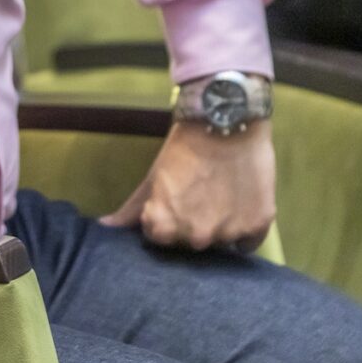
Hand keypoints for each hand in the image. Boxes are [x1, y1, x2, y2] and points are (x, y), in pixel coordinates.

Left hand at [100, 118, 275, 252]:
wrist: (227, 120)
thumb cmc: (185, 146)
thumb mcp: (154, 175)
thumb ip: (131, 209)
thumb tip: (104, 228)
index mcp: (165, 225)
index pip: (160, 238)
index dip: (165, 218)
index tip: (173, 199)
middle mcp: (196, 236)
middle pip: (191, 241)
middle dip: (192, 223)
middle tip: (199, 193)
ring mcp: (228, 233)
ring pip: (220, 242)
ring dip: (219, 225)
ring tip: (220, 193)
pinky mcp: (257, 226)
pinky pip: (247, 243)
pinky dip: (244, 229)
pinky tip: (239, 204)